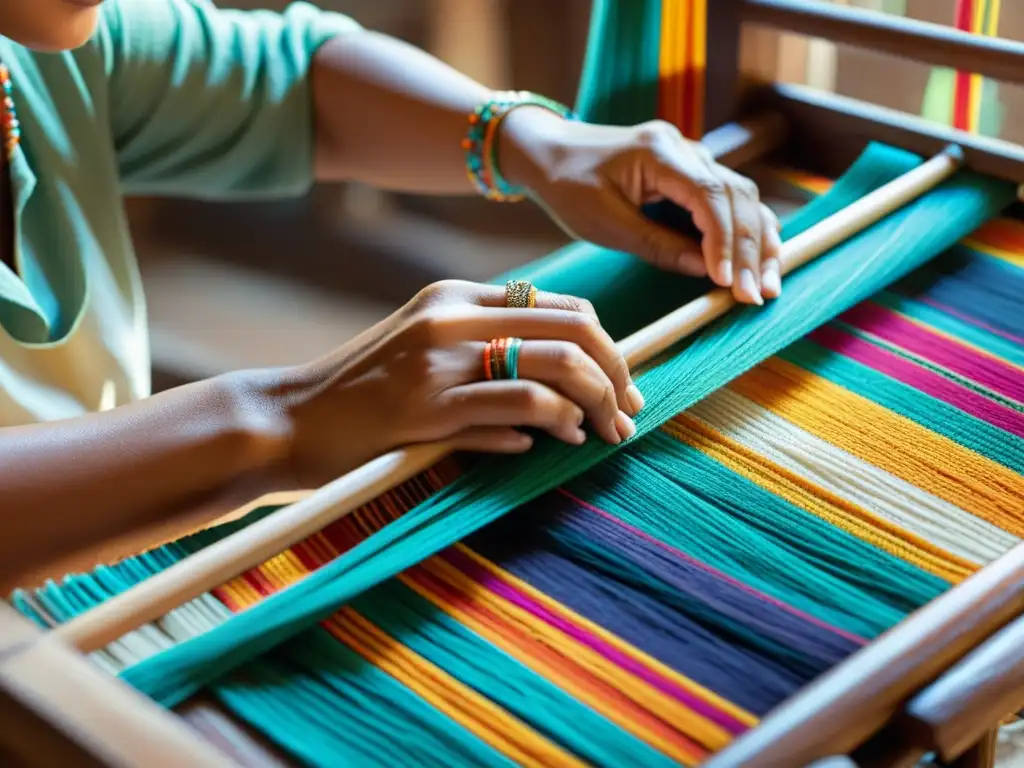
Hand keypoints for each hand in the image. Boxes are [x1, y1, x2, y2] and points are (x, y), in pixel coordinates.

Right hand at [258, 280, 642, 486]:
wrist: (289, 417)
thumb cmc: (361, 391)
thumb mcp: (421, 347)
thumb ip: (483, 348)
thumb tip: (559, 382)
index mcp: (455, 296)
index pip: (563, 304)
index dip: (608, 345)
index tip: (623, 384)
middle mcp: (453, 317)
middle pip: (575, 328)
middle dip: (617, 374)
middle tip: (629, 414)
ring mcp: (441, 361)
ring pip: (556, 366)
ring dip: (596, 406)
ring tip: (603, 435)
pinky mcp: (429, 409)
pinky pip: (517, 408)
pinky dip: (552, 426)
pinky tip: (556, 444)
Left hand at [499, 109, 782, 304]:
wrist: (550, 152)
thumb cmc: (568, 185)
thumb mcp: (604, 223)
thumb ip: (656, 245)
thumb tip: (703, 271)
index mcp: (659, 152)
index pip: (710, 196)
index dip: (725, 241)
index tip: (727, 281)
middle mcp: (685, 148)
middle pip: (737, 197)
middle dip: (751, 249)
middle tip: (757, 295)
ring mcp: (692, 157)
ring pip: (743, 198)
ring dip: (760, 242)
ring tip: (769, 285)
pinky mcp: (692, 173)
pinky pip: (730, 200)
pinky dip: (747, 230)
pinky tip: (762, 259)